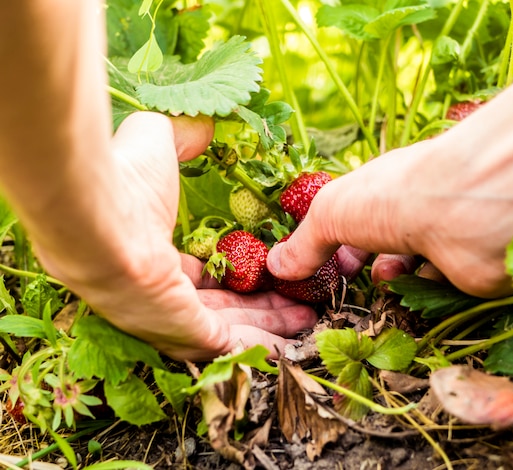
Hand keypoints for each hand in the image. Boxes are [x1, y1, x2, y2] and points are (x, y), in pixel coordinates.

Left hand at [37, 112, 317, 360]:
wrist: (99, 215)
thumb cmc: (123, 183)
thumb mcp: (157, 144)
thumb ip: (183, 137)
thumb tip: (204, 121)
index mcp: (155, 263)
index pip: (204, 281)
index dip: (240, 278)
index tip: (273, 269)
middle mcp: (161, 300)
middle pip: (225, 310)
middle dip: (266, 307)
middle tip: (302, 300)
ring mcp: (171, 321)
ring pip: (233, 330)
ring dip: (272, 325)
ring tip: (308, 316)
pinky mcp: (185, 334)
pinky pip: (232, 345)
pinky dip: (262, 345)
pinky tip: (291, 341)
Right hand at [266, 141, 512, 298]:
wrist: (467, 211)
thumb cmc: (392, 198)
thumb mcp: (330, 214)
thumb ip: (304, 242)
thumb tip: (275, 265)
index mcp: (384, 187)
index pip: (358, 214)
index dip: (338, 241)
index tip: (321, 268)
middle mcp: (416, 207)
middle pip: (385, 240)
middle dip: (365, 264)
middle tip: (346, 287)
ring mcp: (444, 236)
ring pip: (413, 265)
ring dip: (393, 280)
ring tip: (381, 285)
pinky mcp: (468, 268)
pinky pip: (440, 285)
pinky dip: (421, 294)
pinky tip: (409, 297)